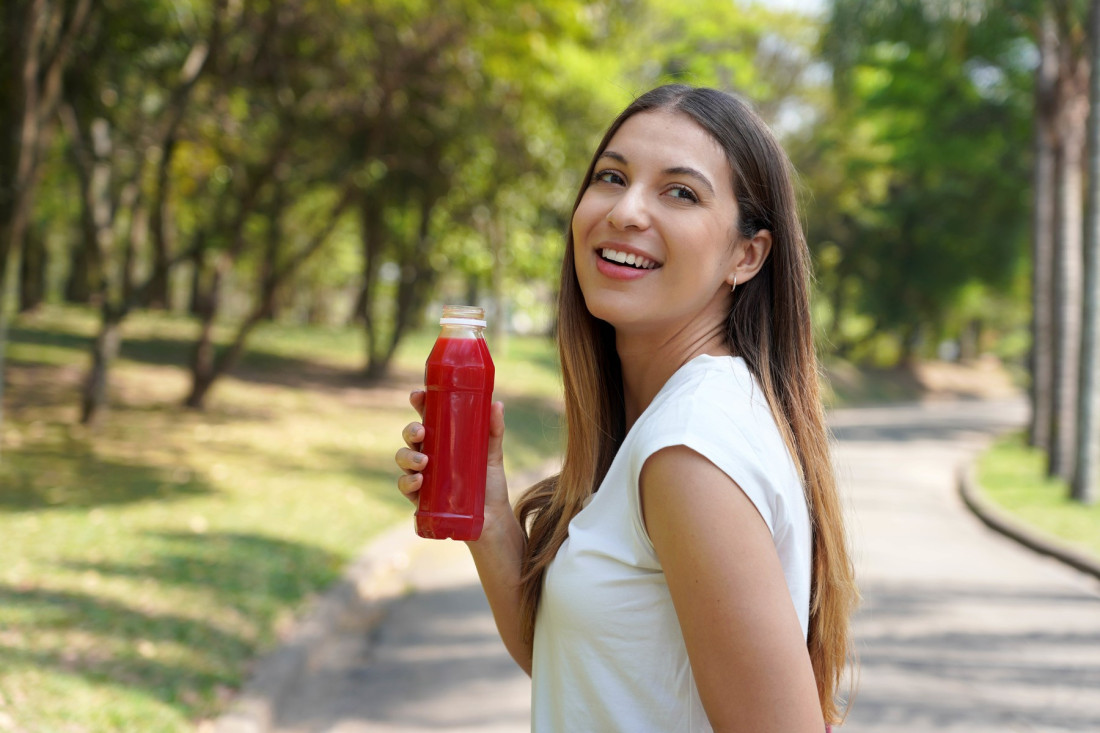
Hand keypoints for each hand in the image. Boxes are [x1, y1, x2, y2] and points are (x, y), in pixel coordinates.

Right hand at [394, 391, 510, 534]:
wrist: (492, 519)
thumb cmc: (490, 483)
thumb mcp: (493, 454)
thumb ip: (494, 430)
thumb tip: (497, 404)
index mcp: (443, 439)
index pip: (426, 416)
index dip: (419, 404)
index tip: (418, 395)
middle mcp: (429, 455)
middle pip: (411, 437)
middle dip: (411, 431)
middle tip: (421, 432)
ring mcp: (423, 476)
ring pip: (403, 459)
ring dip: (407, 457)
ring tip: (422, 462)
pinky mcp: (421, 498)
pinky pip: (405, 487)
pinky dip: (408, 482)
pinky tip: (418, 481)